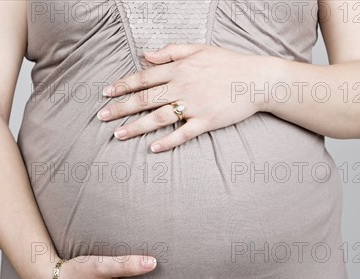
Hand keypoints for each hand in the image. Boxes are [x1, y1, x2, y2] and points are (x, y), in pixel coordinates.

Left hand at [97, 44, 276, 152]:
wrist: (258, 79)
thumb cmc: (228, 63)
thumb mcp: (199, 49)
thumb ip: (171, 52)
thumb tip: (146, 55)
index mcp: (179, 69)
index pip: (144, 78)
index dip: (122, 85)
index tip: (106, 93)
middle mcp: (182, 87)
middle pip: (144, 99)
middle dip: (120, 108)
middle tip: (101, 117)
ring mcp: (194, 106)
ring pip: (158, 118)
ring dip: (136, 127)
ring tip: (118, 135)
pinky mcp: (206, 122)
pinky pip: (183, 134)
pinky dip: (167, 142)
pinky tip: (152, 149)